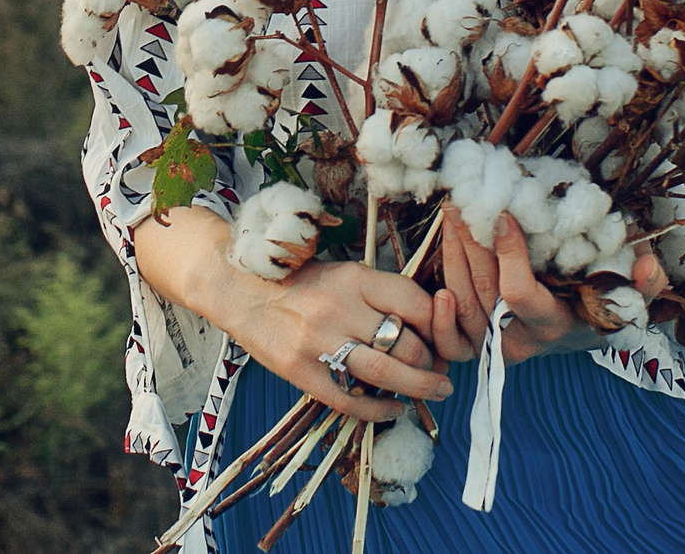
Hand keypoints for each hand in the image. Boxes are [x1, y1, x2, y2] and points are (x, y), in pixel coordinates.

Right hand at [232, 256, 453, 419]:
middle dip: (433, 364)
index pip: (417, 304)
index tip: (445, 339)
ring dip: (420, 389)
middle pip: (408, 345)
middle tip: (440, 371)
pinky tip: (394, 410)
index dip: (440, 326)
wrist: (239, 289)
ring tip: (435, 392)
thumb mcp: (344, 274)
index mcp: (355, 278)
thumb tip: (429, 327)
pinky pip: (350, 401)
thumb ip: (381, 295)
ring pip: (387, 375)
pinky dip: (380, 411)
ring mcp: (319, 343)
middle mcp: (340, 308)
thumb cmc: (300, 282)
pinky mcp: (300, 372)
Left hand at [429, 206, 672, 365]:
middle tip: (462, 199)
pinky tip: (440, 260)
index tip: (503, 214)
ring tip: (453, 213)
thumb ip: (645, 282)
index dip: (508, 255)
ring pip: (461, 302)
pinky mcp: (476, 347)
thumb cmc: (600, 299)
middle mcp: (522, 340)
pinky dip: (438, 306)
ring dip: (451, 254)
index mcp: (556, 323)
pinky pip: (449, 338)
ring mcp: (494, 346)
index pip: (519, 295)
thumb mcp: (629, 290)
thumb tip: (648, 267)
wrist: (577, 328)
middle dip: (469, 242)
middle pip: (482, 291)